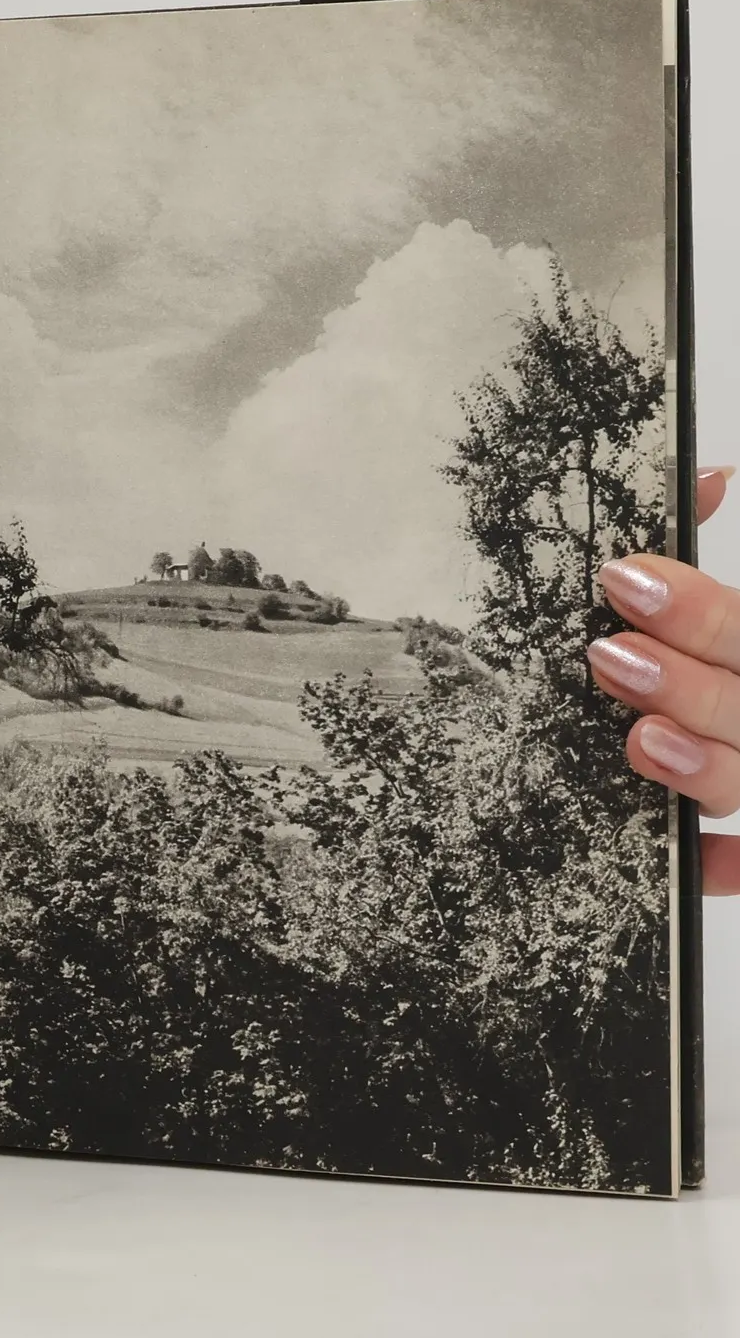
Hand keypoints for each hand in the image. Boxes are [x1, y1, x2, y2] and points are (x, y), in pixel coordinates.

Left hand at [591, 466, 739, 892]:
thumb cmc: (718, 653)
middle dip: (688, 683)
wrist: (729, 700)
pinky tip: (695, 859)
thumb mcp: (718, 615)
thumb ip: (703, 546)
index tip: (622, 578)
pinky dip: (722, 863)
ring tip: (639, 740)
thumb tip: (705, 475)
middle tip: (609, 657)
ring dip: (703, 767)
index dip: (699, 615)